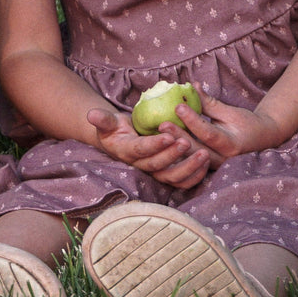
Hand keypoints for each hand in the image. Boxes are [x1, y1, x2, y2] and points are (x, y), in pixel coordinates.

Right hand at [86, 107, 212, 189]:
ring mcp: (154, 172)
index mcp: (127, 151)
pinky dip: (195, 176)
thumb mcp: (108, 122)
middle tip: (188, 142)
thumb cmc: (116, 128)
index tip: (168, 134)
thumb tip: (91, 114)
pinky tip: (206, 163)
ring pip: (172, 177)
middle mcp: (141, 165)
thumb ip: (103, 119)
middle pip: (158, 165)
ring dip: (189, 168)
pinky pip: (182, 182)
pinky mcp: (167, 174)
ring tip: (204, 155)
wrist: (121, 140)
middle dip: (174, 155)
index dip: (155, 145)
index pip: (141, 150)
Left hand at [171, 92, 285, 163]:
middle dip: (178, 136)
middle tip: (161, 124)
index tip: (178, 106)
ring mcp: (215, 166)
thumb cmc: (246, 123)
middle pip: (196, 149)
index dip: (193, 120)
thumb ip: (209, 103)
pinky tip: (163, 143)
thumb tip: (191, 85)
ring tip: (159, 133)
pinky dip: (177, 152)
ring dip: (174, 146)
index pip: (208, 134)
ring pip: (190, 158)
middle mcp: (223, 159)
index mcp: (231, 144)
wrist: (261, 140)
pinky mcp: (207, 167)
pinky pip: (190, 161)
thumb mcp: (230, 112)